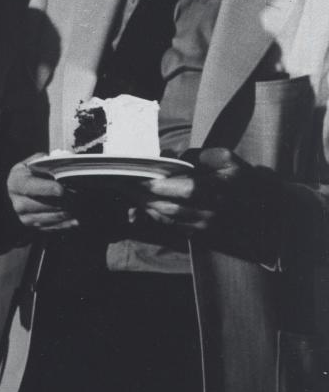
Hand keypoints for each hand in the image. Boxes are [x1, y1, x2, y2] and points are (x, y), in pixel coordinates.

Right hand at [7, 155, 79, 231]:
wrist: (19, 189)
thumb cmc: (31, 173)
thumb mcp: (34, 163)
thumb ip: (46, 163)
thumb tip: (64, 165)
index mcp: (17, 183)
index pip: (31, 187)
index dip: (48, 189)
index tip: (62, 189)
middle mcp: (18, 203)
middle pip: (45, 205)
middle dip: (64, 201)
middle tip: (80, 196)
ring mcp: (25, 217)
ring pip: (52, 216)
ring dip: (69, 212)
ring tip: (81, 205)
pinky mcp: (33, 226)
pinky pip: (54, 227)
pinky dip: (67, 223)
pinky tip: (76, 218)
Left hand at [139, 148, 272, 241]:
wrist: (266, 211)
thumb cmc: (244, 179)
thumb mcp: (227, 159)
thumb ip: (198, 155)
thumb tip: (171, 156)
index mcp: (215, 190)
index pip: (177, 189)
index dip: (153, 185)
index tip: (136, 178)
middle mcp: (208, 211)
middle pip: (166, 206)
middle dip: (142, 197)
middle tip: (125, 187)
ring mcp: (204, 227)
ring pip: (167, 219)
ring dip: (146, 208)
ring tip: (130, 196)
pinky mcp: (202, 236)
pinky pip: (173, 227)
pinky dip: (157, 217)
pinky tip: (145, 207)